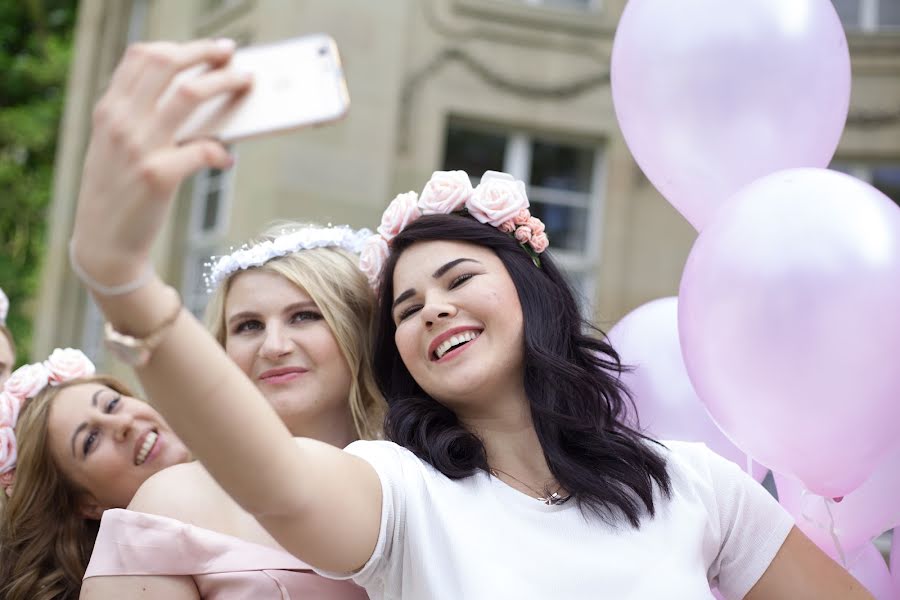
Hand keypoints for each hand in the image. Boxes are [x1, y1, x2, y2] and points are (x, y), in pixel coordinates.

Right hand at [70, 39, 251, 287]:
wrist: (103, 244)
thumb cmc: (117, 193)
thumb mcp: (114, 147)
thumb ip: (137, 118)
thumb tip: (189, 99)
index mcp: (109, 110)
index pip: (142, 57)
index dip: (180, 47)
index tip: (206, 50)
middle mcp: (121, 121)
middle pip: (168, 65)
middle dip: (206, 53)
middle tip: (232, 54)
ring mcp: (139, 147)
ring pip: (190, 95)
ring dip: (225, 83)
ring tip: (245, 83)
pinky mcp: (158, 176)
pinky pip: (203, 149)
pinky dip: (221, 151)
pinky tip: (226, 159)